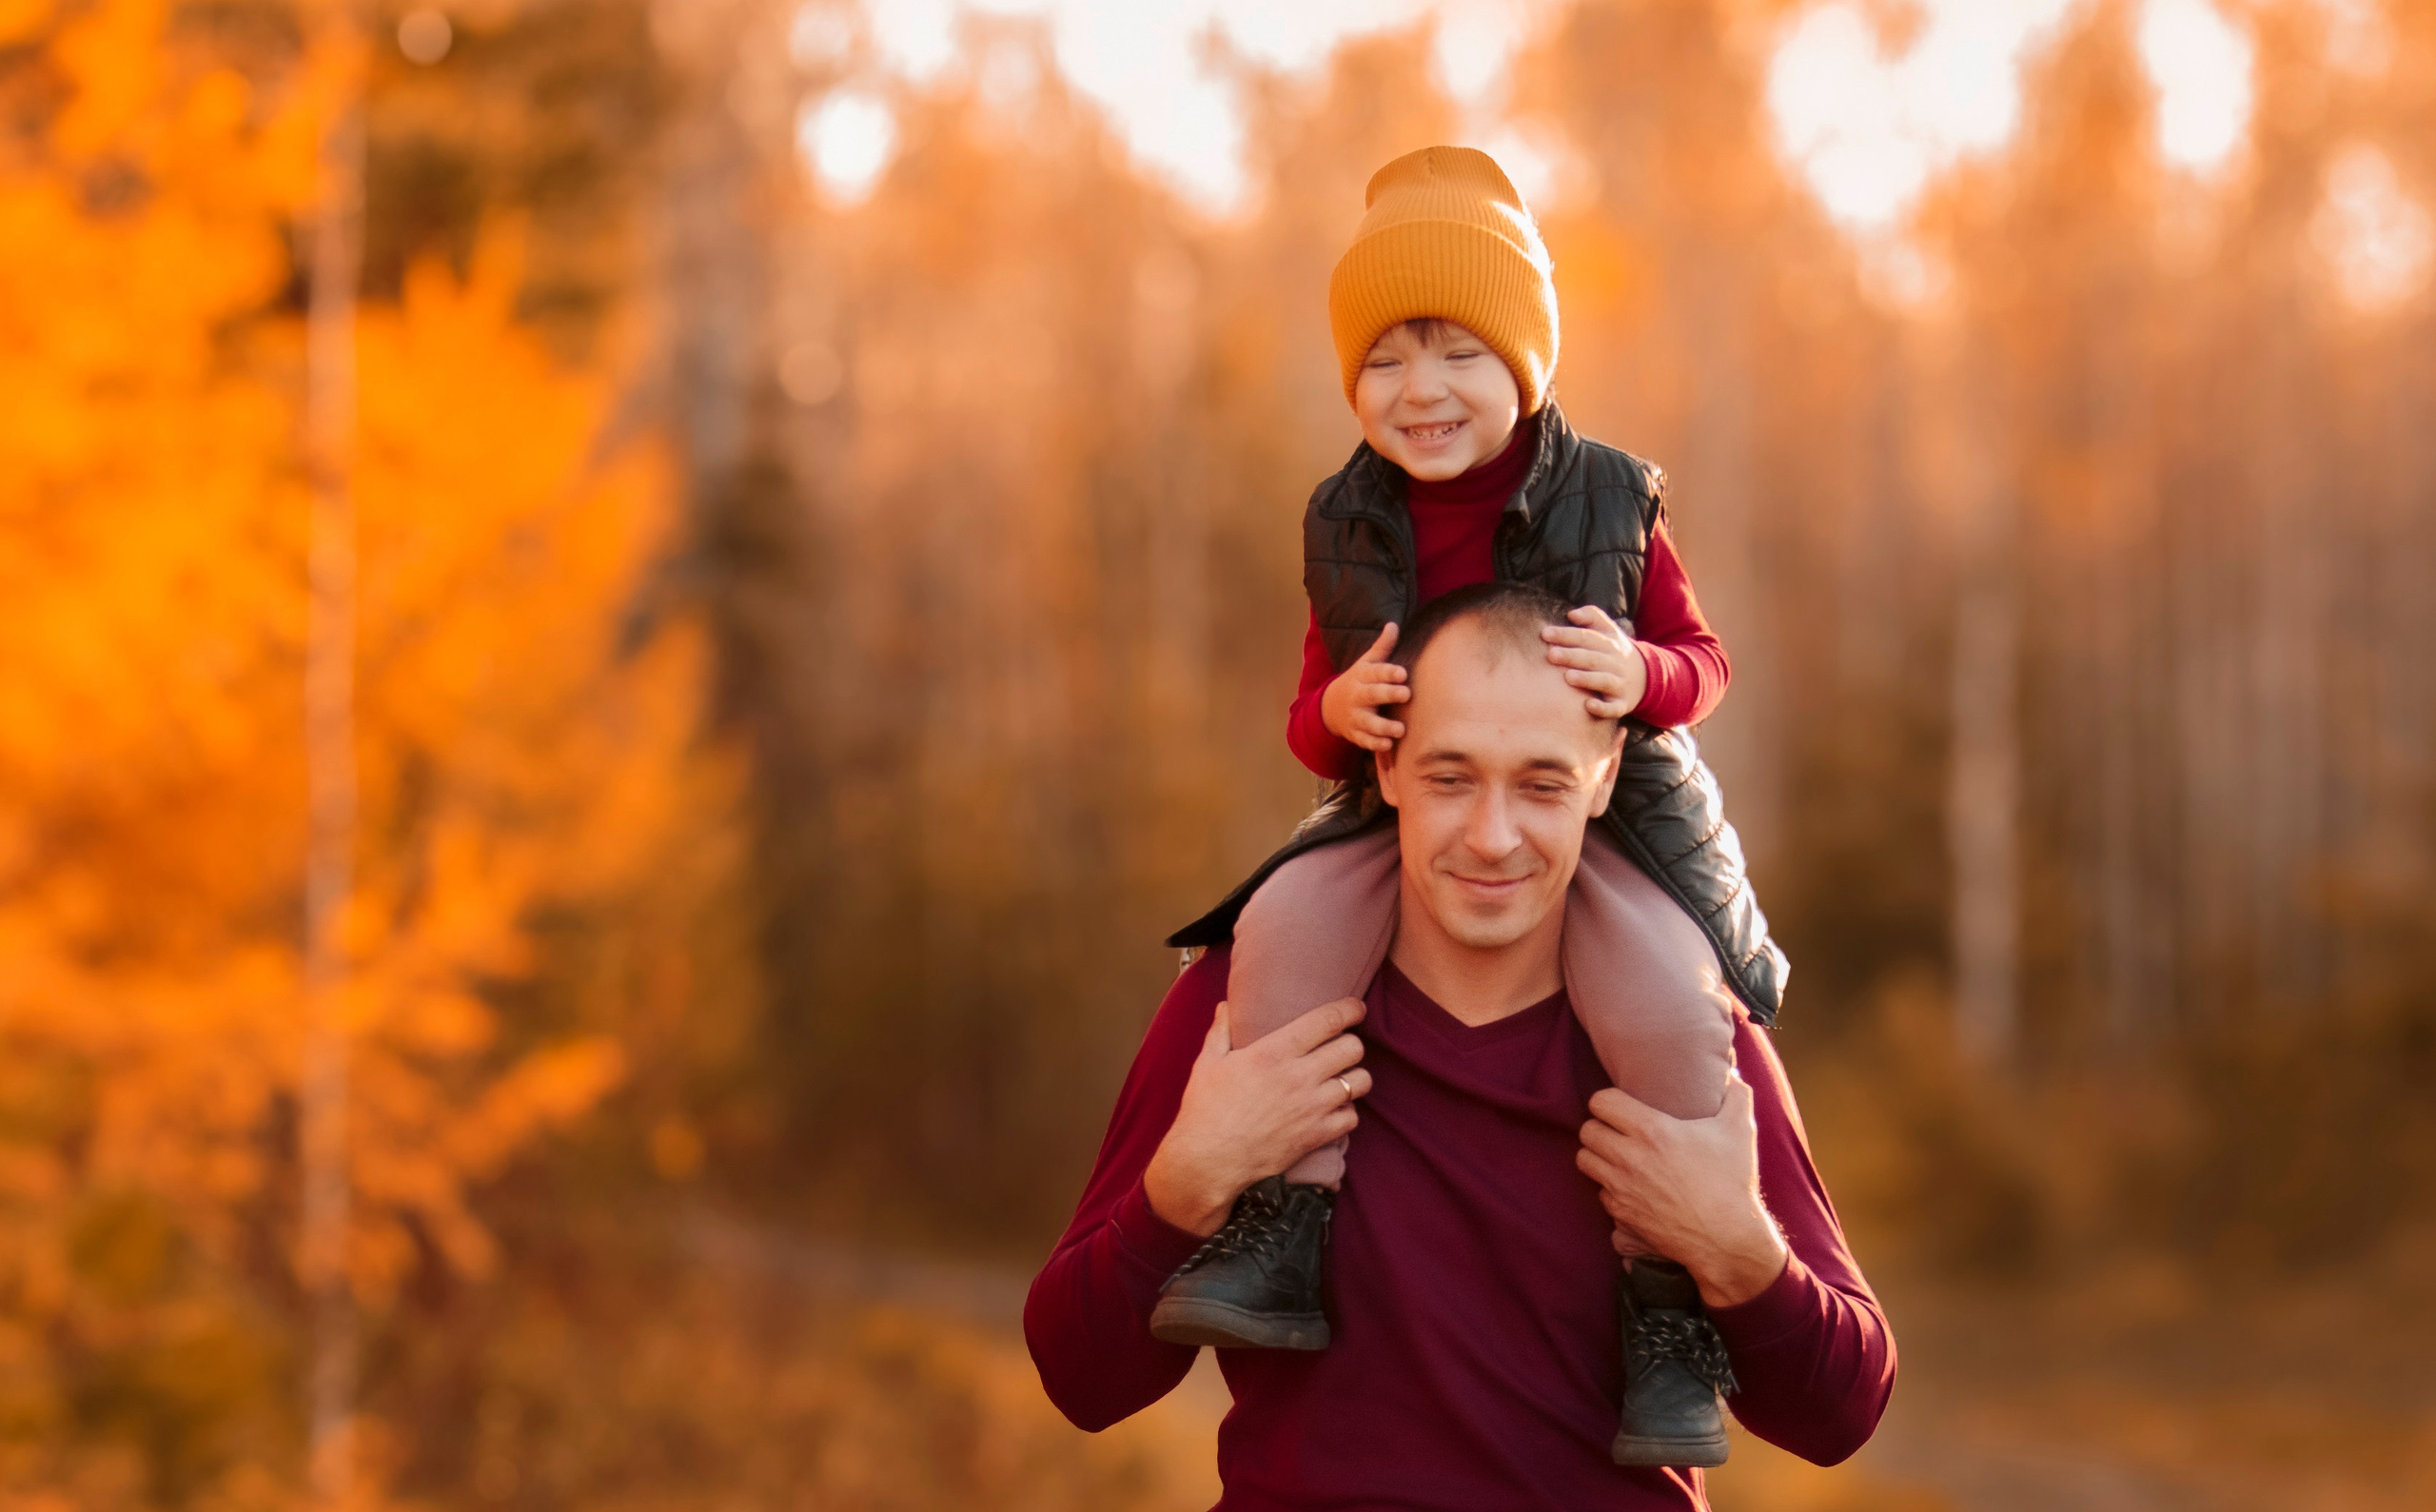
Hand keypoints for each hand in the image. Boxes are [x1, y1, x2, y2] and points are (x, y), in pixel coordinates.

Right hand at [1144, 998, 1370, 1235]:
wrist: (1209, 1161)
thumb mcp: (1207, 1063)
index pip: (1327, 1020)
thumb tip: (1225, 1006)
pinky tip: (1333, 1109)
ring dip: (1354, 1077)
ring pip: (1360, 1082)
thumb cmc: (1205, 1110)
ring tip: (1342, 1078)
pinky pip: (1352, 1117)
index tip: (1356, 1008)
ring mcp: (1311, 1107)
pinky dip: (1347, 1112)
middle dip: (1352, 1043)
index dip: (1349, 1009)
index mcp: (1273, 1052)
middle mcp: (1299, 1076)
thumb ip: (1221, 1031)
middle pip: (1352, 1048)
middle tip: (1342, 1047)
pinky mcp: (1316, 1135)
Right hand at [1320, 623, 1410, 750]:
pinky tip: (1388, 745)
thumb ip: (1382, 647)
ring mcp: (1355, 716)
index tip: (1403, 673)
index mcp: (1362, 676)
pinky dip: (1375, 744)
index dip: (1388, 672)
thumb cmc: (1359, 681)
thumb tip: (1393, 625)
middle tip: (1406, 694)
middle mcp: (1358, 696)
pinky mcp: (1355, 734)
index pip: (1376, 672)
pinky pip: (1364, 741)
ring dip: (1384, 727)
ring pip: (1368, 722)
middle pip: (1372, 695)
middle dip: (1388, 694)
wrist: (1330, 707)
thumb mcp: (1367, 663)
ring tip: (1401, 730)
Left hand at [1542, 605, 1646, 718]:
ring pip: (1604, 681)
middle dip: (1572, 656)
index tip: (1545, 634)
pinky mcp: (1622, 704)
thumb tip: (1572, 614)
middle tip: (1551, 655)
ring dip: (1587, 679)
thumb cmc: (1614, 652)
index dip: (1567, 635)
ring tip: (1568, 677)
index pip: (1587, 637)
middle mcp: (1615, 663)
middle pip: (1593, 658)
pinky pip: (1613, 708)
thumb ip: (1591, 616)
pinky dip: (1603, 708)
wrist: (1646, 677)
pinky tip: (1588, 705)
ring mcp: (1620, 684)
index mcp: (1610, 644)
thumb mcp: (1608, 630)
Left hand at [1574, 1074, 1787, 1307]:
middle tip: (1618, 1129)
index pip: (1600, 1102)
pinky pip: (1599, 1193)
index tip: (1622, 1105)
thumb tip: (1732, 1071)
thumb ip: (1736, 1093)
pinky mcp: (1622, 1215)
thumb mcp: (1740, 1130)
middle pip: (1587, 1131)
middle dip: (1600, 1127)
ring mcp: (1621, 1188)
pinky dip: (1609, 1187)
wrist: (1728, 1239)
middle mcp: (1628, 1158)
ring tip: (1618, 1154)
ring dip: (1598, 1155)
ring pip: (1585, 1161)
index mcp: (1651, 1131)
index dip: (1608, 1100)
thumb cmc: (1733, 1181)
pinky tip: (1629, 1185)